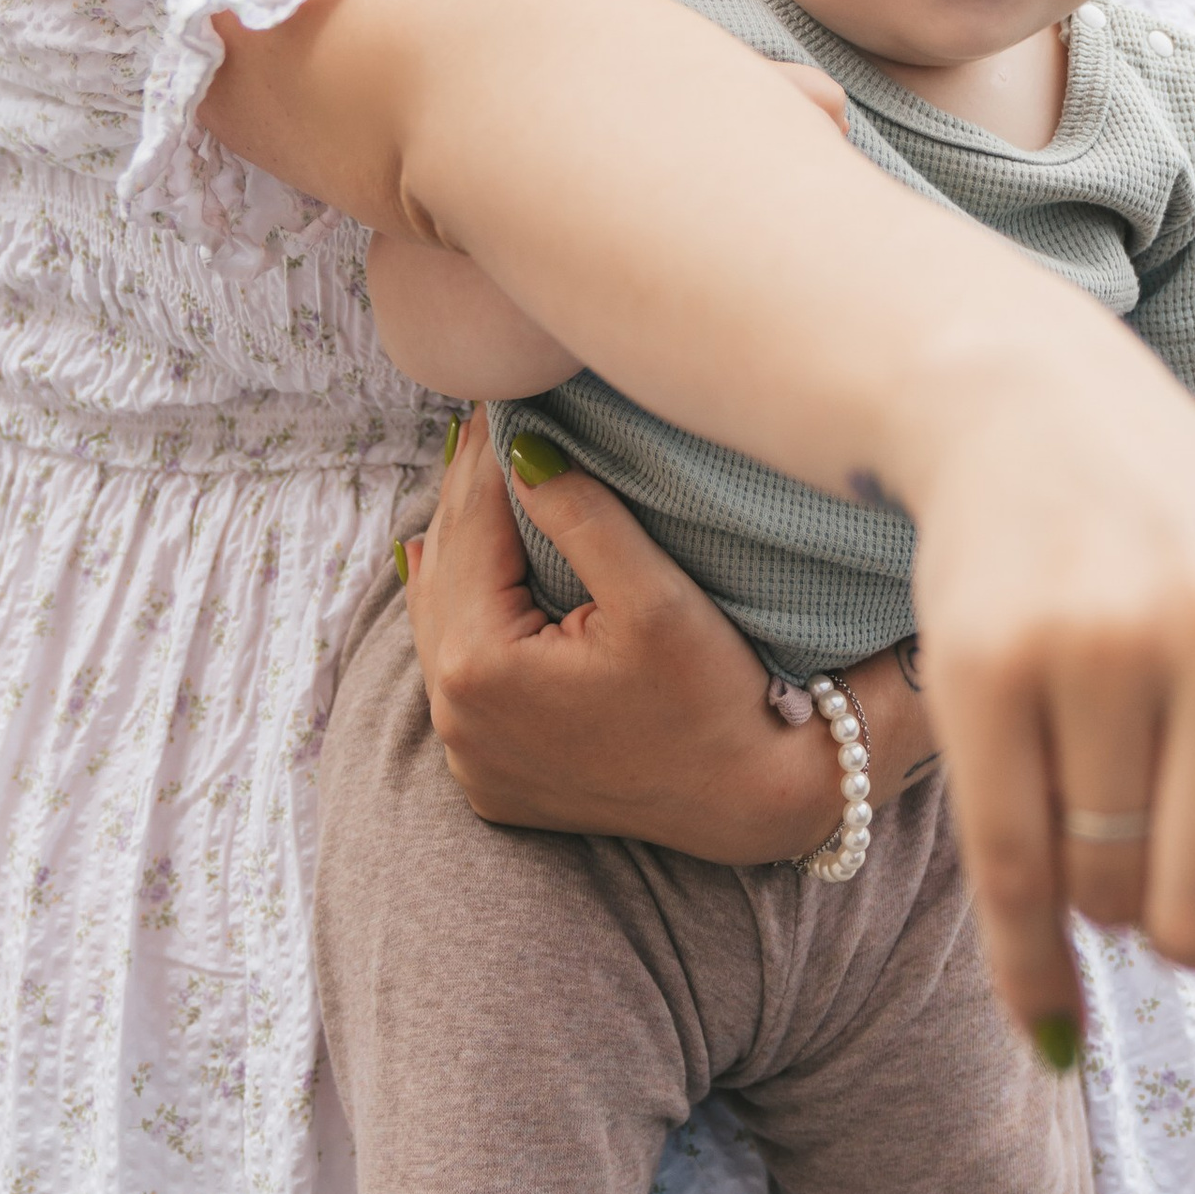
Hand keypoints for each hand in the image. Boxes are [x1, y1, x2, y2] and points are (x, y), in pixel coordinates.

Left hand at [403, 412, 931, 861]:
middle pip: (449, 574)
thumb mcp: (654, 594)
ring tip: (468, 479)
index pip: (473, 530)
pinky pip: (454, 676)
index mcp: (483, 669)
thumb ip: (580, 515)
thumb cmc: (716, 694)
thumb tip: (519, 449)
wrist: (752, 798)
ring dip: (457, 551)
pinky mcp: (489, 776)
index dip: (486, 456)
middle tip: (482, 421)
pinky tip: (449, 571)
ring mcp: (469, 756)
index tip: (495, 395)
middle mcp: (457, 720)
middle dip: (468, 494)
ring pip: (441, 623)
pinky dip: (457, 615)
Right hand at [915, 387, 1194, 1057]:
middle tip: (1172, 769)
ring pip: (1109, 912)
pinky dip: (1031, 974)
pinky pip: (1016, 891)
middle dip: (1185, 890)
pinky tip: (1050, 1014)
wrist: (1033, 400)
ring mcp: (1112, 640)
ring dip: (1099, 881)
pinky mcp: (991, 658)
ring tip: (1102, 741)